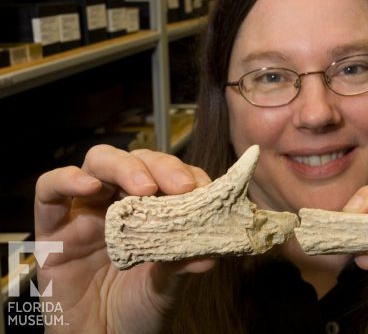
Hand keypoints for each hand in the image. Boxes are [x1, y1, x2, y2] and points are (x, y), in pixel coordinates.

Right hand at [35, 145, 214, 332]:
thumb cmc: (137, 312)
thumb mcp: (166, 286)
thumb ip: (182, 262)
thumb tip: (212, 251)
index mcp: (150, 212)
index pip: (168, 176)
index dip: (186, 175)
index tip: (205, 189)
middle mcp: (118, 205)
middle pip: (135, 161)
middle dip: (160, 167)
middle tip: (180, 186)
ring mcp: (85, 213)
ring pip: (98, 163)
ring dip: (123, 166)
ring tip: (144, 187)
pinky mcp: (51, 231)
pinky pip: (49, 191)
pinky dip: (67, 180)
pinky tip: (89, 185)